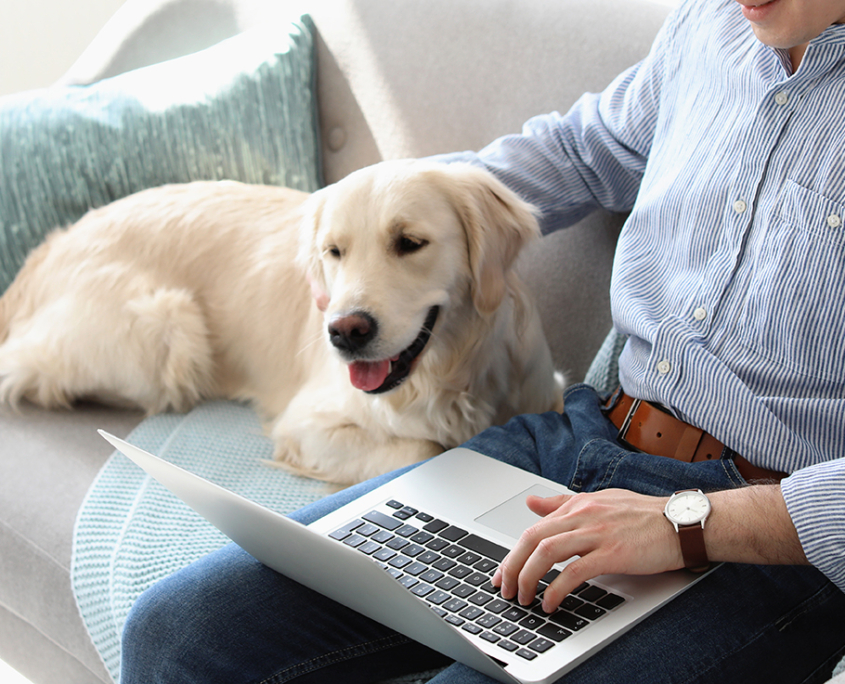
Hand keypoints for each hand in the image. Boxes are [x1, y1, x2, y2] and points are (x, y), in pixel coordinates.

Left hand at [491, 489, 681, 612]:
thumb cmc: (645, 516)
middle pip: (532, 538)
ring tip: (524, 597)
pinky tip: (551, 602)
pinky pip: (574, 571)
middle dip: (512, 566)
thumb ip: (564, 504)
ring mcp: (597, 533)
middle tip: (505, 588)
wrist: (682, 523)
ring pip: (547, 551)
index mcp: (578, 506)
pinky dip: (557, 589)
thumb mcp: (600, 502)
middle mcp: (583, 515)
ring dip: (528, 577)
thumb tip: (532, 503)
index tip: (503, 573)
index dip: (513, 553)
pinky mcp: (613, 553)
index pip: (533, 528)